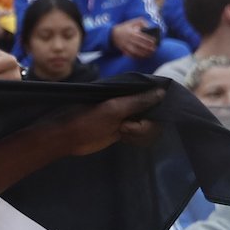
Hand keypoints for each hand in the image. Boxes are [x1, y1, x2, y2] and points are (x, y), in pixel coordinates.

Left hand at [50, 88, 164, 156]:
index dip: (155, 107)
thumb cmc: (86, 120)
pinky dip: (137, 138)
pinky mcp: (124, 131)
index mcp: (127, 93)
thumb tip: (162, 91)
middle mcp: (130, 103)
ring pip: (150, 126)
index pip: (153, 95)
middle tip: (125, 128)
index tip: (143, 116)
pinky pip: (141, 134)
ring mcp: (128, 117)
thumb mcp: (113, 109)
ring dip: (140, 133)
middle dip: (144, 126)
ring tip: (122, 133)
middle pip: (155, 114)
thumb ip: (138, 101)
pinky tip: (124, 138)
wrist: (67, 138)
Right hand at [109, 18, 158, 57]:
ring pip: (136, 51)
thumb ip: (142, 22)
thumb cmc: (125, 27)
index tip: (155, 42)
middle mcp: (130, 40)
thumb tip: (149, 27)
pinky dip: (136, 57)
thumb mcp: (133, 21)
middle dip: (148, 48)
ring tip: (150, 54)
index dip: (150, 40)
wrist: (112, 34)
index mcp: (133, 33)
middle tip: (154, 49)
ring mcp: (126, 45)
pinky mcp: (124, 50)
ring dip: (144, 54)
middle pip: (141, 45)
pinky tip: (141, 57)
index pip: (143, 37)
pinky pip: (130, 55)